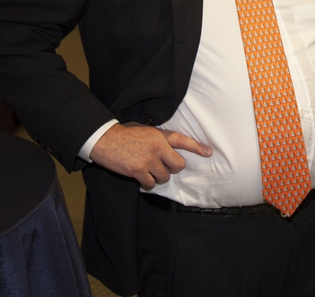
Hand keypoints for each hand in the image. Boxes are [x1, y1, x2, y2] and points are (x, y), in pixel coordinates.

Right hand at [89, 122, 211, 189]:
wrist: (105, 139)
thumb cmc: (125, 134)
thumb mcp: (146, 130)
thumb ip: (159, 138)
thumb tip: (169, 150)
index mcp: (160, 135)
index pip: (183, 141)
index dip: (197, 147)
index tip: (208, 153)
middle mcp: (158, 147)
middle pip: (178, 165)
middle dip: (172, 169)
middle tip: (163, 167)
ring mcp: (148, 160)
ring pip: (164, 177)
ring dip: (158, 177)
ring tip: (148, 171)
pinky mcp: (138, 171)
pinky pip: (151, 184)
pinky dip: (147, 184)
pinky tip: (141, 178)